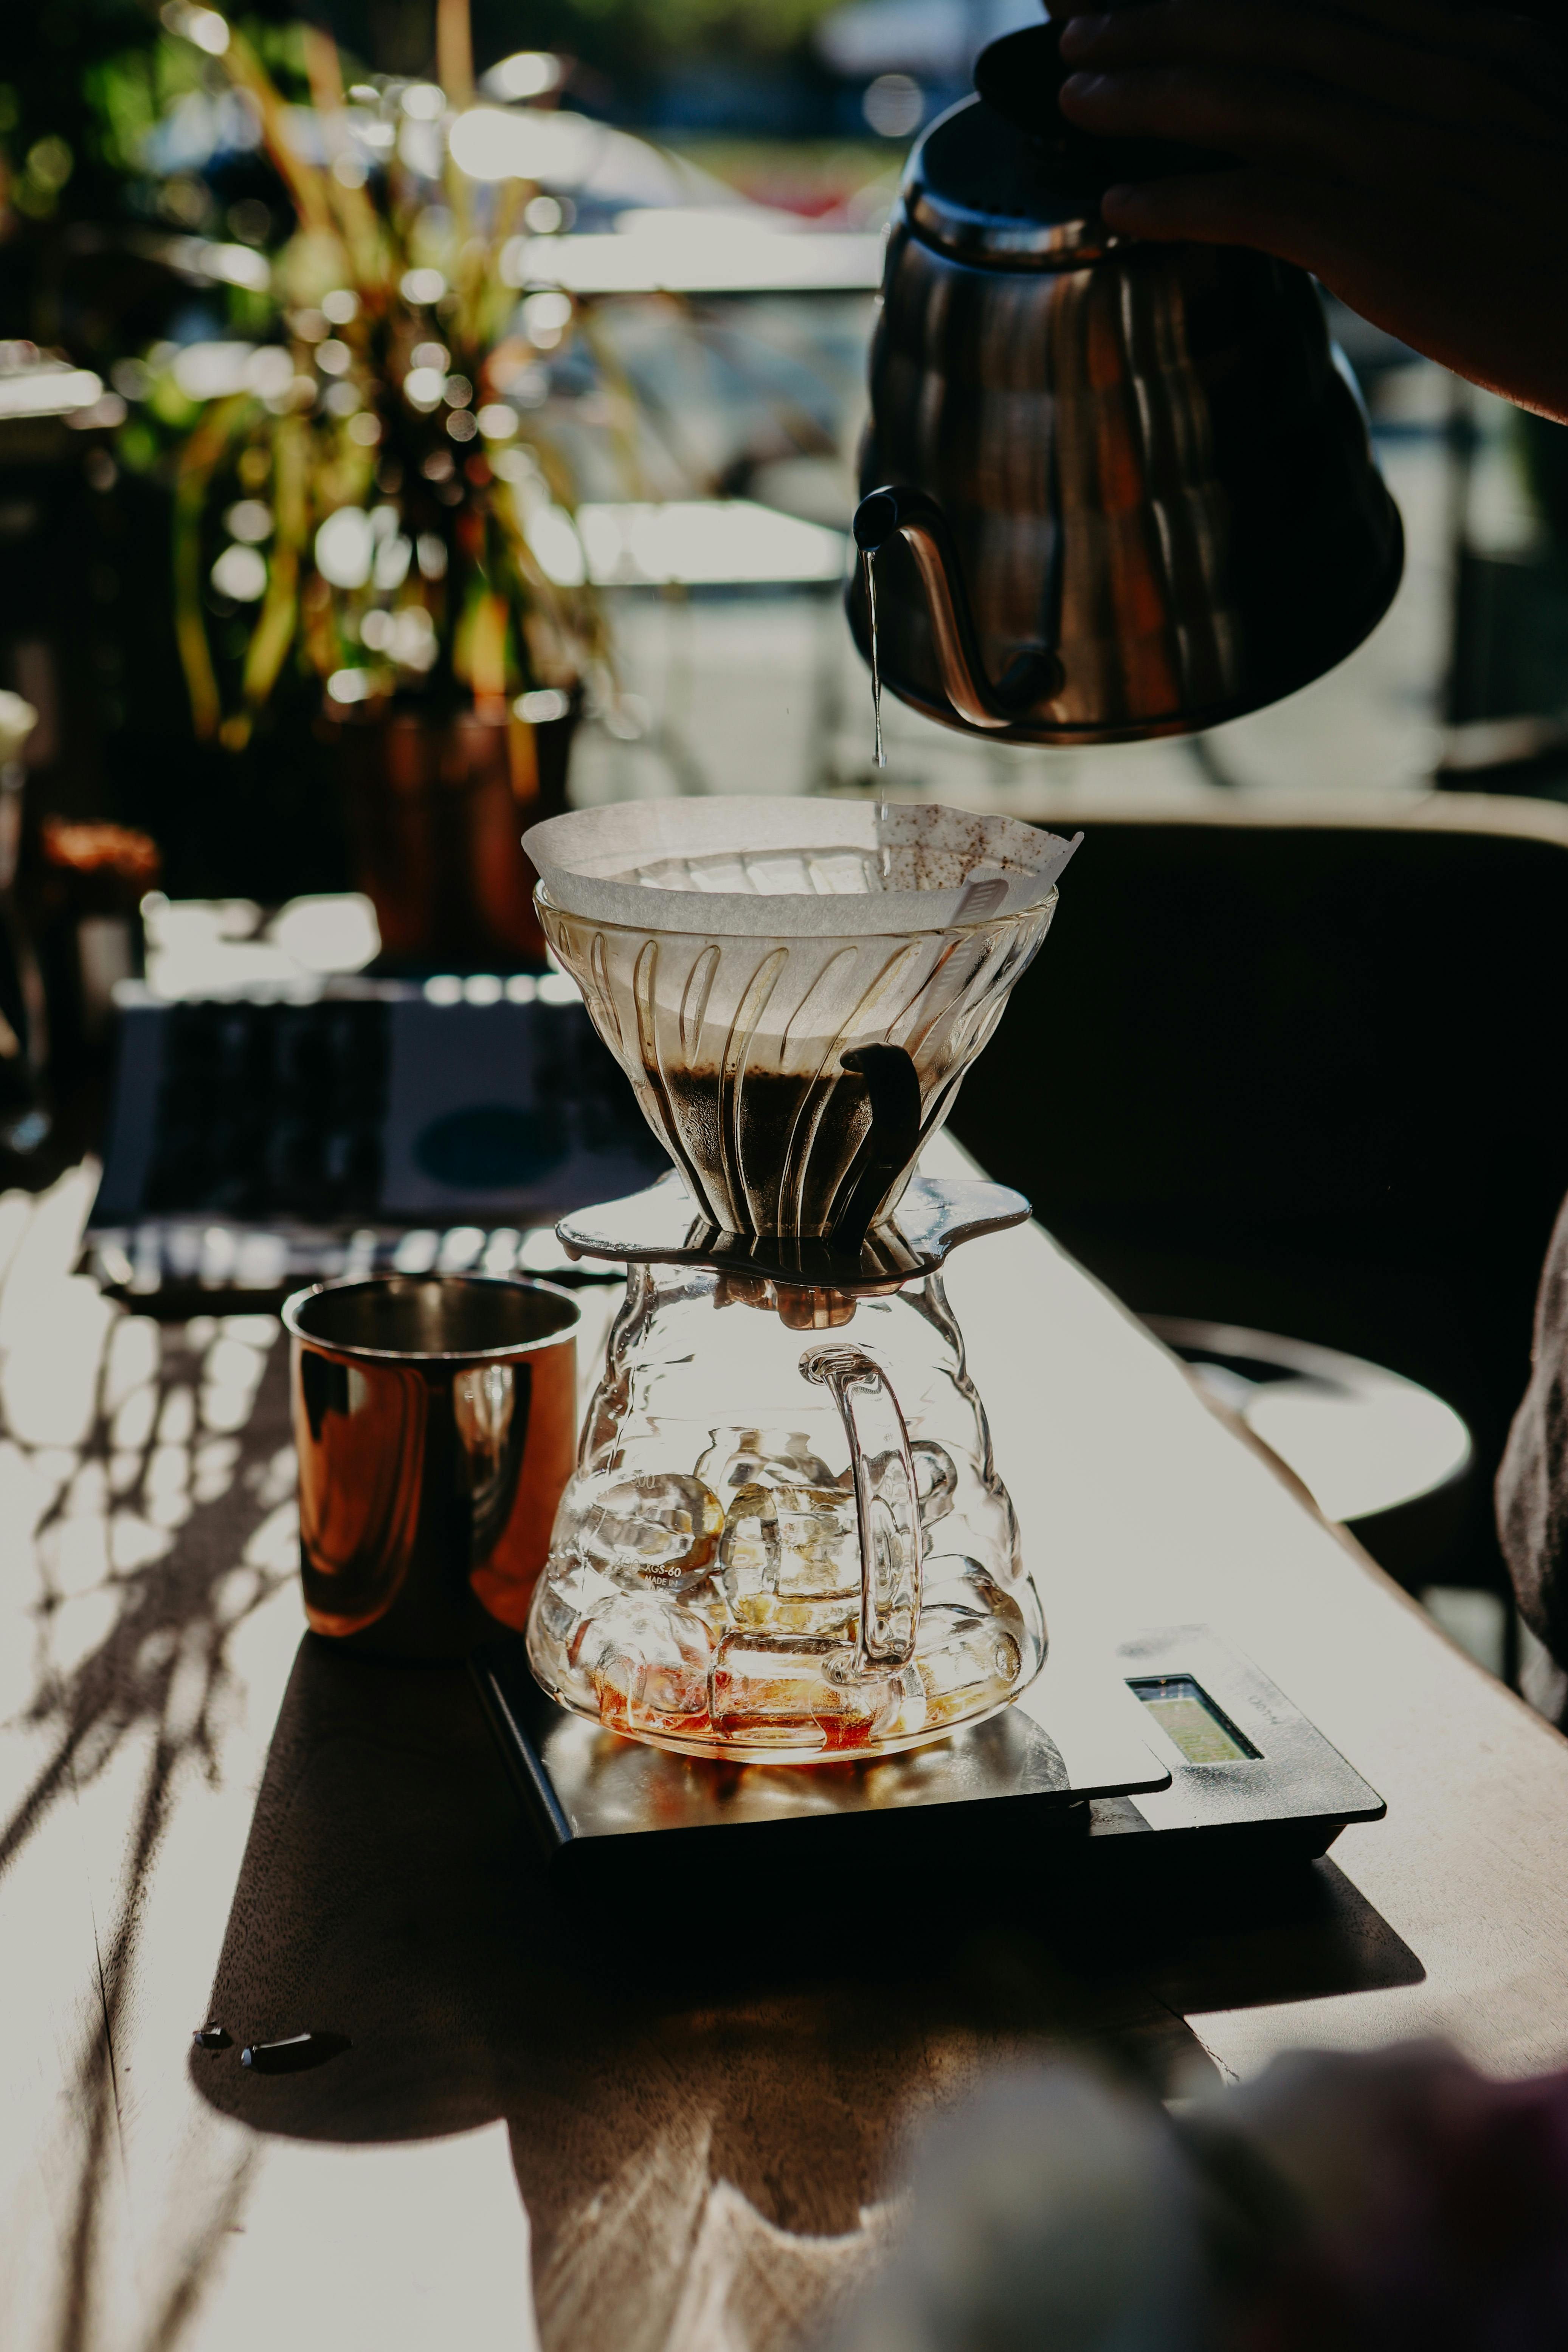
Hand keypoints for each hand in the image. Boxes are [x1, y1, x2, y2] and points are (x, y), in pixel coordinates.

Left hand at [1053, 0, 1567, 420]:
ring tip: (1076, 94)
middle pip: (1266, 26)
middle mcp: (1435, 75)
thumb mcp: (1533, 120)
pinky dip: (1172, 198)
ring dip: (1143, 92)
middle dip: (1159, 22)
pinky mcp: (1379, 234)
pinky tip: (1115, 202)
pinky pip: (1250, 201)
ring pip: (1242, 97)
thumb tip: (1375, 89)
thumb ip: (1455, 87)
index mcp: (1475, 37)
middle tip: (1082, 32)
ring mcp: (1404, 152)